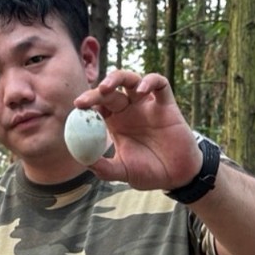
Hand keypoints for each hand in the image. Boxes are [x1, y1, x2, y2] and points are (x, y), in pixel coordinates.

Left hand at [74, 70, 201, 190]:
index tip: (76, 108)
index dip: (86, 104)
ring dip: (117, 78)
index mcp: (115, 123)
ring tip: (106, 87)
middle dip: (95, 92)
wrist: (178, 176)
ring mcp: (147, 105)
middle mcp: (129, 110)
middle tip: (83, 101)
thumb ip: (105, 169)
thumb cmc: (149, 172)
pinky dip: (150, 81)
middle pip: (109, 91)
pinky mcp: (166, 104)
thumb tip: (84, 161)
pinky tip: (141, 89)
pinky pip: (160, 84)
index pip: (97, 106)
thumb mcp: (124, 172)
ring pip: (131, 80)